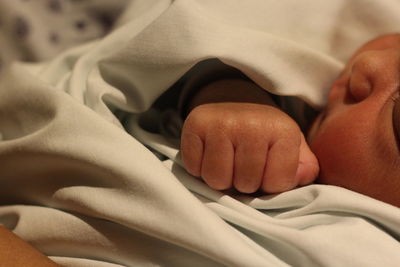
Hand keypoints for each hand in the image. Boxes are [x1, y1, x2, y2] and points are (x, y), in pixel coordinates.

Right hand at [180, 102, 318, 192]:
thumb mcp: (293, 147)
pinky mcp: (195, 124)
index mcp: (282, 130)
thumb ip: (303, 167)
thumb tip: (301, 177)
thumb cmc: (265, 133)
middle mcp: (252, 124)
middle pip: (244, 184)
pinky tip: (210, 154)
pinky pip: (194, 168)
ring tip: (227, 162)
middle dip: (244, 182)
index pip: (276, 184)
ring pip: (216, 180)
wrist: (235, 99)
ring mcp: (220, 123)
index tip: (267, 169)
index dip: (270, 185)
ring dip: (221, 178)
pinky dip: (200, 168)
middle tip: (243, 165)